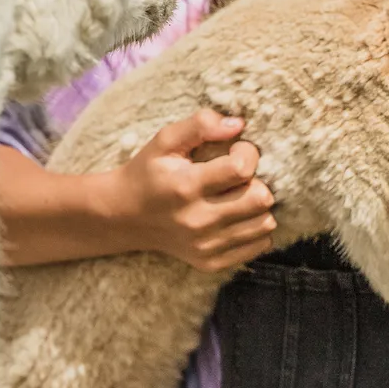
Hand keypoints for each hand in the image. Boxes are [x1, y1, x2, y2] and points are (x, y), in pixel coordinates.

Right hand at [104, 110, 275, 271]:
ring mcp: (205, 246)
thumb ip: (200, 125)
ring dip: (258, 206)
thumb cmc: (149, 172)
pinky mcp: (211, 262)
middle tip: (239, 178)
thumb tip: (238, 125)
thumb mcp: (165, 140)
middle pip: (260, 199)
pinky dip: (255, 229)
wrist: (124, 217)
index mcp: (185, 186)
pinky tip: (237, 217)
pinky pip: (260, 245)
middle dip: (257, 181)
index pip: (241, 169)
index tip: (235, 151)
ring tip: (238, 197)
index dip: (247, 153)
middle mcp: (197, 221)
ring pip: (265, 224)